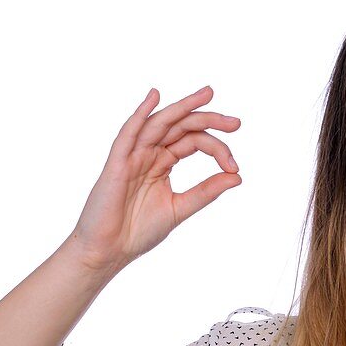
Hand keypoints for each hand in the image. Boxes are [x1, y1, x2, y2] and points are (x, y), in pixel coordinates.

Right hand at [67, 85, 242, 272]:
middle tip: (236, 123)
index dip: (219, 150)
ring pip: (159, 123)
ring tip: (208, 94)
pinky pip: (128, 133)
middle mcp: (149, 154)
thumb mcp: (180, 208)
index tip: (235, 168)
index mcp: (163, 162)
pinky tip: (155, 96)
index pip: (195, 142)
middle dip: (209, 120)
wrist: (108, 251)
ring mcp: (132, 156)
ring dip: (183, 107)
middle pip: (181, 126)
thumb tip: (237, 177)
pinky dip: (140, 113)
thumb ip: (206, 191)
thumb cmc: (138, 231)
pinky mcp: (117, 163)